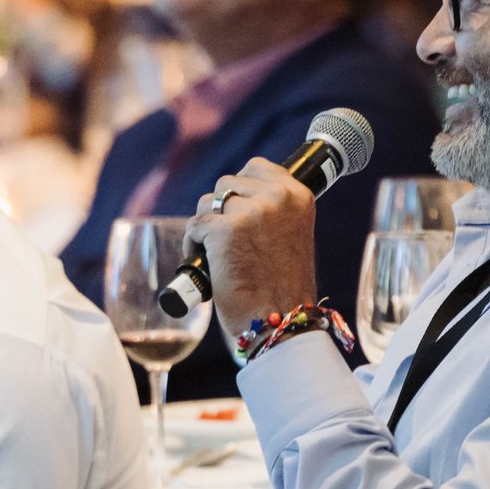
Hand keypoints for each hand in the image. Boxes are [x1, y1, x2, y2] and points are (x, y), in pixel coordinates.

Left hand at [184, 158, 319, 340]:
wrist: (280, 322)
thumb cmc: (284, 287)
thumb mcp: (292, 234)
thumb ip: (274, 211)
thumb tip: (237, 196)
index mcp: (297, 196)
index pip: (256, 167)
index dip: (240, 188)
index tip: (239, 209)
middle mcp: (276, 198)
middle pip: (227, 183)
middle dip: (221, 209)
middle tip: (227, 239)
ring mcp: (250, 213)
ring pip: (208, 202)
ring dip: (206, 225)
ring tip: (217, 251)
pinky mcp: (224, 231)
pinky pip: (194, 225)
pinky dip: (192, 244)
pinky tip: (206, 262)